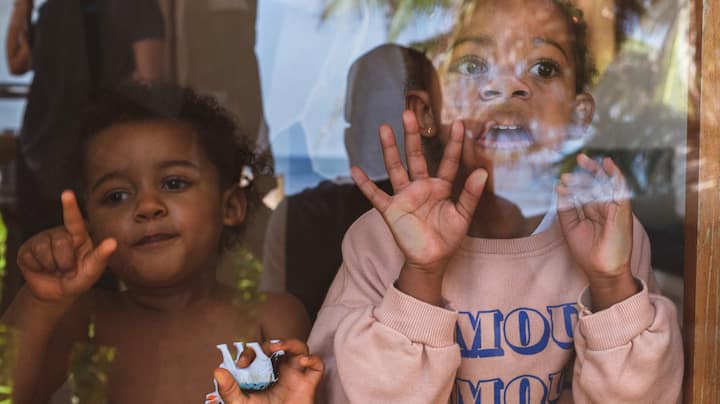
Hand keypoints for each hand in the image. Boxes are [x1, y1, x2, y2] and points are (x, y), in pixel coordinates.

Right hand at [17, 191, 116, 302]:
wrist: (56, 293)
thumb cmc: (79, 279)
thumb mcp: (92, 271)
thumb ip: (101, 257)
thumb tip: (113, 242)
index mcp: (79, 235)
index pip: (74, 219)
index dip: (70, 206)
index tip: (67, 193)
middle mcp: (60, 233)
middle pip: (61, 242)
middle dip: (66, 262)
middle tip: (68, 270)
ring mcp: (42, 240)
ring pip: (45, 251)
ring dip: (52, 266)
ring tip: (56, 269)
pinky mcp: (26, 250)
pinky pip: (31, 258)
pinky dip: (39, 268)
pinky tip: (42, 269)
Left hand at [213, 339, 322, 403]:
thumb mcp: (240, 403)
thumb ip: (229, 390)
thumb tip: (217, 371)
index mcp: (263, 372)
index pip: (258, 352)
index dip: (250, 351)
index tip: (242, 363)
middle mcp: (280, 371)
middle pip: (280, 346)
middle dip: (271, 343)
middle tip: (265, 349)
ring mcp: (296, 375)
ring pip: (300, 348)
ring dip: (291, 343)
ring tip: (280, 347)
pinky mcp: (309, 384)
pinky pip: (317, 365)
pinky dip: (312, 359)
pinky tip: (303, 362)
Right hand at [351, 111, 486, 277]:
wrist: (431, 260)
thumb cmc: (447, 238)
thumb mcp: (463, 216)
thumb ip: (470, 194)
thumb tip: (482, 172)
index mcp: (441, 187)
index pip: (449, 161)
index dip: (455, 144)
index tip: (460, 123)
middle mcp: (421, 186)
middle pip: (416, 156)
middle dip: (412, 136)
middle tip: (409, 114)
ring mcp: (404, 196)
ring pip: (395, 168)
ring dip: (389, 149)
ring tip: (384, 128)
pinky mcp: (391, 210)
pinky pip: (376, 195)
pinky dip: (365, 184)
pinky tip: (355, 169)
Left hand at [557, 154, 637, 309]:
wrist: (601, 269)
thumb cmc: (586, 252)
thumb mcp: (570, 227)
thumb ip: (565, 208)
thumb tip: (559, 188)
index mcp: (591, 211)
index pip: (584, 191)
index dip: (574, 183)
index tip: (561, 180)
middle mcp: (603, 207)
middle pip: (595, 184)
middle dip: (585, 172)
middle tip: (577, 160)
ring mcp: (613, 208)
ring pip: (606, 183)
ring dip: (595, 171)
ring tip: (583, 160)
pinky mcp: (622, 211)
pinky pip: (620, 189)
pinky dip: (615, 176)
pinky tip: (608, 164)